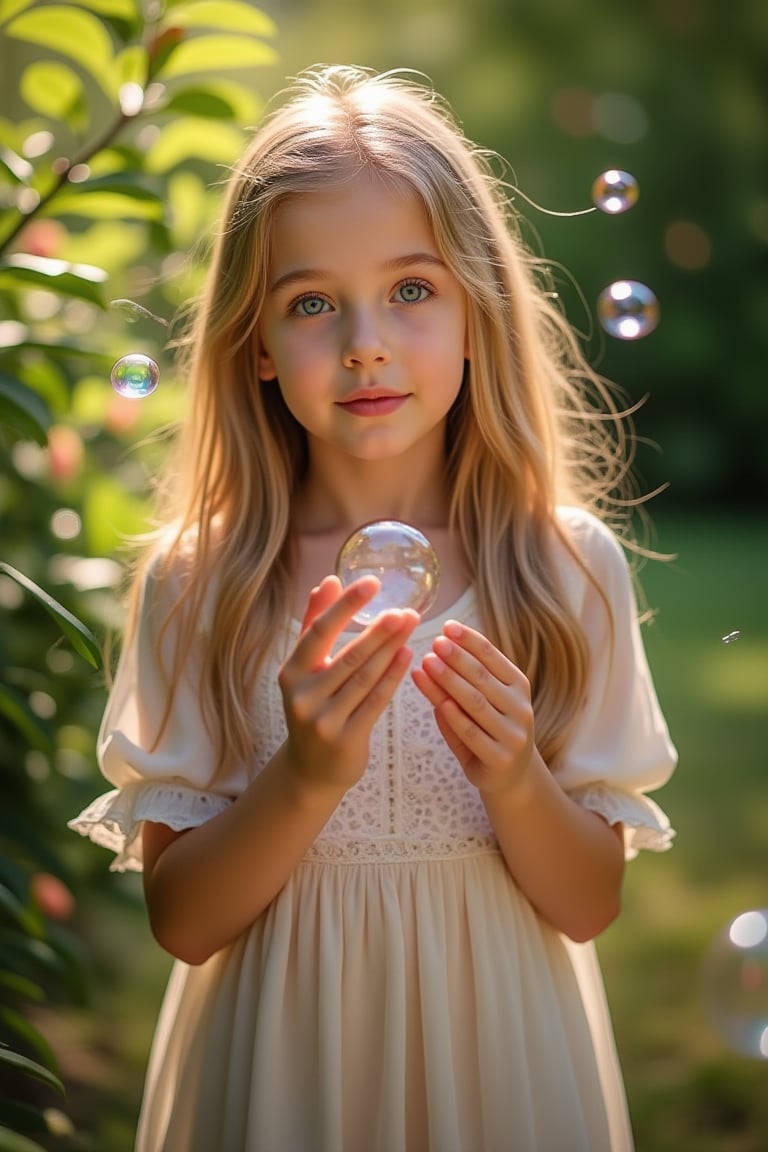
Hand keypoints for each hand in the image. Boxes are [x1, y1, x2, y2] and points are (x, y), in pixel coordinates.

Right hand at [279, 574, 418, 793]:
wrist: (310, 770)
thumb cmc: (314, 707)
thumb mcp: (305, 669)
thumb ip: (315, 625)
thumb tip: (328, 581)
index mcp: (291, 673)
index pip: (319, 631)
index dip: (346, 605)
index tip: (372, 583)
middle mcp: (303, 696)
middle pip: (348, 655)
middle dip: (380, 630)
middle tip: (405, 610)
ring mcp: (323, 720)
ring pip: (365, 677)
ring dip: (392, 649)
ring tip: (411, 626)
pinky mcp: (346, 739)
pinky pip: (376, 701)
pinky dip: (393, 676)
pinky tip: (408, 654)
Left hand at [411, 620, 534, 796]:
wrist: (511, 778)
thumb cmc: (489, 731)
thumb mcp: (480, 704)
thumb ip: (461, 684)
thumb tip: (431, 660)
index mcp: (518, 687)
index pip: (493, 657)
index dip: (470, 640)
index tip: (447, 626)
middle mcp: (521, 708)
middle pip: (483, 678)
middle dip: (457, 657)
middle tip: (435, 642)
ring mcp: (513, 735)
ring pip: (476, 703)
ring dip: (450, 681)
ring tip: (427, 664)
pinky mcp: (500, 759)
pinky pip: (471, 733)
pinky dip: (454, 716)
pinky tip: (438, 701)